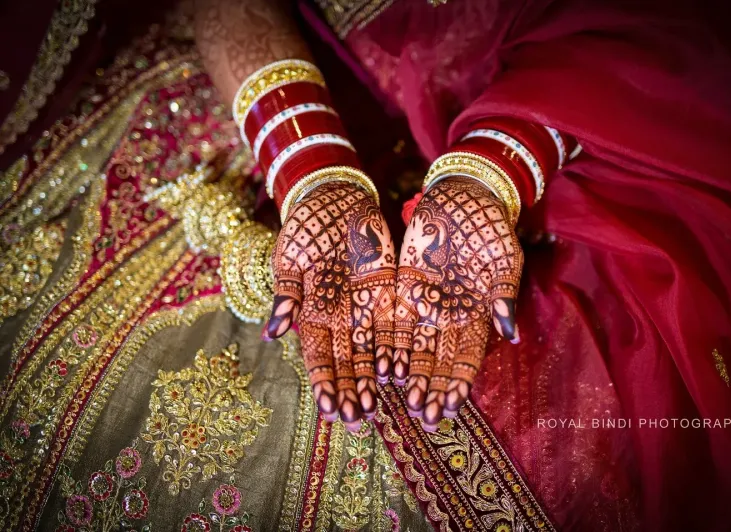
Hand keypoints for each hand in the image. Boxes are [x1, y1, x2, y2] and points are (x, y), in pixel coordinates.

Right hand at [267, 183, 395, 430]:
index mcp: (312, 314)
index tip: (329, 410)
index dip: (323, 384)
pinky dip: (396, 350)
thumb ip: (286, 296)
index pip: (317, 357)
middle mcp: (339, 319)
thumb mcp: (290, 260)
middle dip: (350, 393)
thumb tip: (272, 332)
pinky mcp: (389, 293)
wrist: (335, 198)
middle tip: (356, 421)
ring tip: (377, 408)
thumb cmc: (306, 228)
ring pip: (370, 353)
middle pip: (345, 363)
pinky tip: (400, 374)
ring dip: (372, 381)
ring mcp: (365, 309)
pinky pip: (394, 327)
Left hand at [393, 177, 522, 430]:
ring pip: (413, 347)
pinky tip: (381, 368)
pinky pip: (392, 321)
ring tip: (402, 401)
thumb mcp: (503, 258)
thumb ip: (503, 294)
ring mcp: (424, 304)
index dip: (458, 382)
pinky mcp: (402, 287)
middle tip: (424, 416)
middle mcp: (449, 316)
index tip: (450, 406)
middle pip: (438, 360)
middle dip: (432, 389)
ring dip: (408, 375)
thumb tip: (510, 332)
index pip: (467, 356)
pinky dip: (387, 345)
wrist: (463, 196)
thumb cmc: (491, 227)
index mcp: (477, 313)